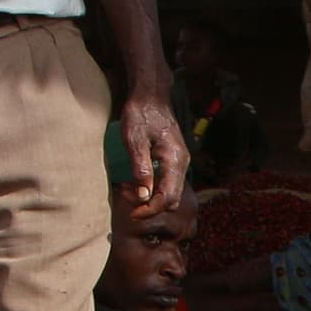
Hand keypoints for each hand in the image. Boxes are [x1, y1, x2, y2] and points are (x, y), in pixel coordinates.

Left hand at [117, 97, 190, 213]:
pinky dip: (154, 189)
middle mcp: (182, 163)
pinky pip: (168, 182)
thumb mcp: (134, 141)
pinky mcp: (174, 159)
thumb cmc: (141, 114)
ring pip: (170, 192)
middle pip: (172, 198)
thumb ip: (141, 170)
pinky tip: (137, 184)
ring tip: (129, 193)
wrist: (151, 95)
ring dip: (152, 199)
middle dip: (151, 206)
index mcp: (175, 160)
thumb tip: (143, 196)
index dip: (150, 209)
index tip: (132, 214)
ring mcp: (180, 161)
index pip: (167, 196)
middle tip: (128, 202)